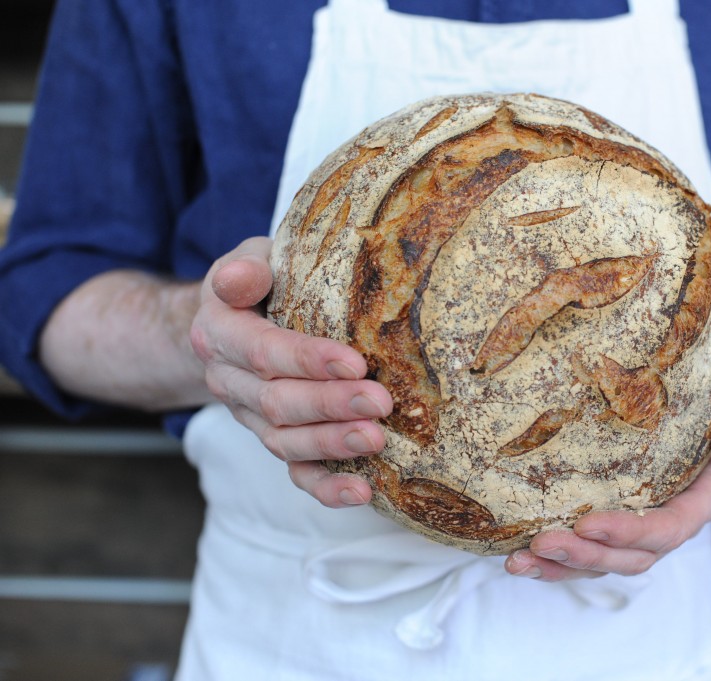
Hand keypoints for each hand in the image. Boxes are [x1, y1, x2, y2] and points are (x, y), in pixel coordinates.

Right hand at [189, 237, 392, 507]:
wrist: (233, 322)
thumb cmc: (259, 284)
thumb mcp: (249, 260)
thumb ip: (247, 268)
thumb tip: (241, 278)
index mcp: (221, 333)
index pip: (264, 351)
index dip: (307, 360)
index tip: (355, 361)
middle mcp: (230, 382)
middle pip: (277, 403)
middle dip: (331, 405)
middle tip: (380, 402)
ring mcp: (252, 418)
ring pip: (286, 442)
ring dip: (333, 445)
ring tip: (377, 441)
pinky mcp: (276, 440)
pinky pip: (296, 472)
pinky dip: (326, 487)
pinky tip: (362, 492)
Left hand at [504, 372, 710, 580]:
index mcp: (707, 500)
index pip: (670, 528)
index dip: (630, 533)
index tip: (587, 524)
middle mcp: (676, 522)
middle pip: (633, 557)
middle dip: (587, 555)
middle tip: (542, 543)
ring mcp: (646, 528)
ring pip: (607, 563)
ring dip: (563, 567)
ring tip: (519, 562)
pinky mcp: (621, 524)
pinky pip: (590, 552)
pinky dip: (556, 560)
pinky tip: (520, 558)